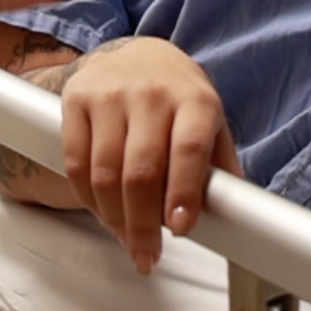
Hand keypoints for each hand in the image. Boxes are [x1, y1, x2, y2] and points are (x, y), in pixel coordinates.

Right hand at [59, 38, 242, 273]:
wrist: (138, 54)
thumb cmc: (179, 99)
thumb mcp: (210, 123)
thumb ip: (219, 168)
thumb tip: (234, 219)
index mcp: (195, 101)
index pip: (188, 149)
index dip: (183, 192)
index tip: (181, 228)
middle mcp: (152, 94)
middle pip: (141, 171)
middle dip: (143, 225)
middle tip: (148, 256)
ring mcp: (110, 95)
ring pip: (105, 173)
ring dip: (115, 219)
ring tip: (128, 242)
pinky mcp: (78, 100)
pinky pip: (76, 162)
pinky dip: (88, 199)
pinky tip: (104, 213)